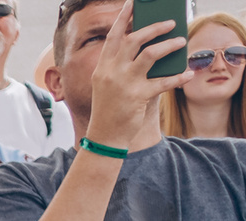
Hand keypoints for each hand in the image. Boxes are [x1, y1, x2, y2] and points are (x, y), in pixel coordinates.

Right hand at [89, 0, 192, 151]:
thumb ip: (121, 66)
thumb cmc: (110, 109)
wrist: (105, 137)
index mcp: (102, 67)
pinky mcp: (137, 97)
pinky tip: (188, 73)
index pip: (113, 37)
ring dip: (169, 45)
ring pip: (150, 54)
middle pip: (134, 39)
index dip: (123, 18)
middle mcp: (111, 72)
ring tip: (181, 42)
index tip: (133, 3)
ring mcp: (123, 84)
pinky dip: (178, 77)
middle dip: (155, 27)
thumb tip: (149, 47)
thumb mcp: (109, 84)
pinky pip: (163, 82)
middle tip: (171, 23)